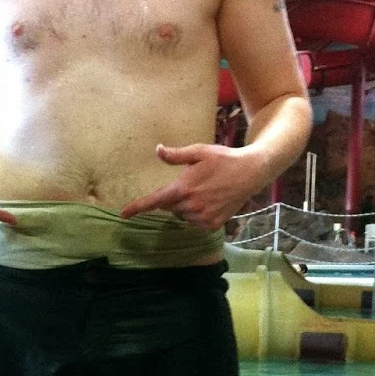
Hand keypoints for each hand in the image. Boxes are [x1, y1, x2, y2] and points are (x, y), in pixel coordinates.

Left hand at [120, 144, 260, 229]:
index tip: (123, 214)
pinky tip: (211, 200)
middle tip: (192, 183)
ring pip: (183, 215)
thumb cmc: (223, 159)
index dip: (137, 208)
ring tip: (205, 190)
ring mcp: (202, 217)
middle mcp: (190, 206)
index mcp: (183, 188)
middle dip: (174, 197)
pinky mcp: (212, 224)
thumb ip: (176, 155)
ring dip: (187, 206)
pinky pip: (196, 222)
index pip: (155, 201)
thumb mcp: (199, 152)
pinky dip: (199, 214)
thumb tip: (157, 150)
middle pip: (169, 207)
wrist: (250, 172)